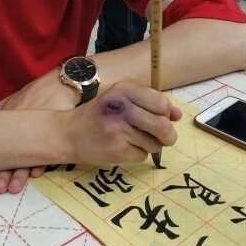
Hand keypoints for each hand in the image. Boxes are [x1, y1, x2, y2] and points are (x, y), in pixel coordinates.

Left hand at [0, 68, 76, 193]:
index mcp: (9, 119)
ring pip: (27, 156)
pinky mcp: (54, 131)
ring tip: (14, 188)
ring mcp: (38, 129)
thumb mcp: (14, 99)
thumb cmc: (38, 92)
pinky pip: (47, 151)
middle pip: (10, 153)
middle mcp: (21, 126)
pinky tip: (36, 174)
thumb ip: (0, 111)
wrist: (63, 83)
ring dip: (20, 174)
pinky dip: (42, 163)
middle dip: (3, 173)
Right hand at [62, 81, 181, 165]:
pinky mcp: (116, 150)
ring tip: (134, 140)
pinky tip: (124, 148)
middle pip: (162, 125)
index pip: (161, 102)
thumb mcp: (121, 99)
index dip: (166, 113)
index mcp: (123, 90)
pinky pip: (142, 156)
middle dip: (167, 135)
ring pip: (154, 143)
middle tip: (163, 137)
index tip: (161, 117)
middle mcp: (121, 108)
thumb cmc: (98, 115)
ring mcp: (118, 130)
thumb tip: (178, 115)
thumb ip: (150, 103)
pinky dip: (138, 154)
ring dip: (151, 145)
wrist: (67, 134)